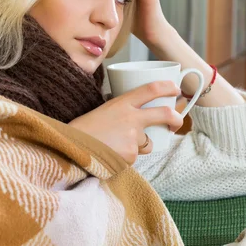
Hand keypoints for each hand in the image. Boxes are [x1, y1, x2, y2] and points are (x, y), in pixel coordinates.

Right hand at [68, 81, 182, 164]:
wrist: (69, 148)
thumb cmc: (82, 130)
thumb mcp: (103, 111)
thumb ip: (122, 112)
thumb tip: (138, 117)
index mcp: (121, 103)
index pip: (151, 89)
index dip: (168, 87)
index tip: (175, 89)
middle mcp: (131, 118)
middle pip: (165, 114)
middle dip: (176, 118)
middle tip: (176, 122)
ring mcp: (132, 138)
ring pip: (147, 142)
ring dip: (138, 145)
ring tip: (114, 145)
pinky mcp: (130, 155)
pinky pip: (134, 157)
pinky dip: (125, 157)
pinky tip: (109, 154)